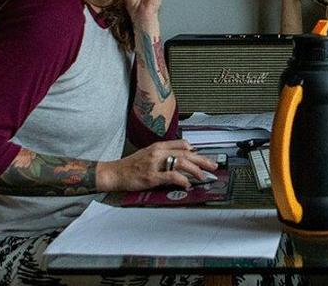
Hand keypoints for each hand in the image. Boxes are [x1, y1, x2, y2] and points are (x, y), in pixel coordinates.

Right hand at [96, 139, 217, 191]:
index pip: (183, 144)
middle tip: (213, 166)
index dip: (196, 151)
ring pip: (182, 162)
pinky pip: (171, 176)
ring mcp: (155, 164)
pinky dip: (182, 180)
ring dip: (195, 170)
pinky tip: (187, 184)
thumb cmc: (131, 166)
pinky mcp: (152, 176)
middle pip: (186, 153)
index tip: (204, 157)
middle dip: (202, 160)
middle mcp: (158, 152)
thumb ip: (164, 154)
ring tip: (203, 176)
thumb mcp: (149, 154)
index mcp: (159, 146)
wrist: (114, 173)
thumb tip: (182, 159)